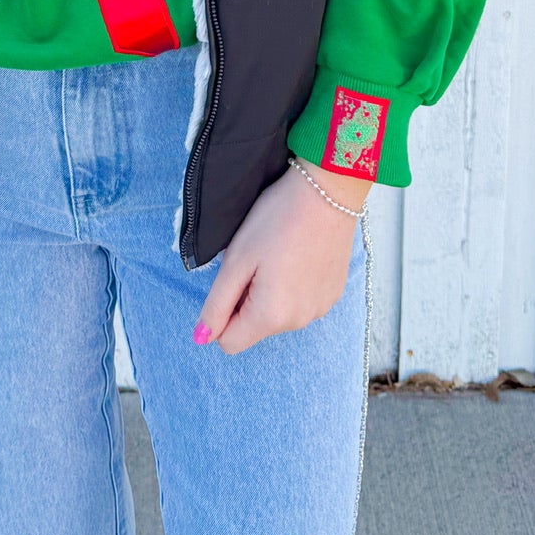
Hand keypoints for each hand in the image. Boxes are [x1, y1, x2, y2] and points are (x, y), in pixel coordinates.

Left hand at [193, 157, 369, 355]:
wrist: (328, 191)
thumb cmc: (277, 219)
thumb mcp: (237, 259)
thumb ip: (217, 304)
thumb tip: (202, 338)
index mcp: (271, 316)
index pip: (229, 343)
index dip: (222, 313)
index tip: (234, 278)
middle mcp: (299, 322)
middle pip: (255, 327)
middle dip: (247, 299)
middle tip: (256, 260)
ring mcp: (319, 310)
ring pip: (278, 315)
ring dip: (270, 293)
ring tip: (278, 254)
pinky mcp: (333, 295)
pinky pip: (300, 303)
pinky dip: (292, 286)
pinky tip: (298, 255)